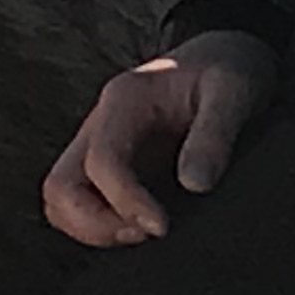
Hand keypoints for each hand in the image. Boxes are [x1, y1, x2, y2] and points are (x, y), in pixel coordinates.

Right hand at [42, 29, 278, 245]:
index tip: (164, 226)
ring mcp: (100, 144)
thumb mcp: (233, 90)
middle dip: (95, 224)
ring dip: (92, 229)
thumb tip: (194, 185)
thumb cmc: (228, 70)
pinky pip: (80, 204)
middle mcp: (101, 122)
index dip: (126, 202)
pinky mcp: (110, 166)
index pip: (102, 160)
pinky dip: (99, 227)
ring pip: (61, 200)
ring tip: (143, 235)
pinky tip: (143, 229)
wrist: (224, 59)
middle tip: (147, 235)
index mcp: (126, 99)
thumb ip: (215, 133)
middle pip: (60, 186)